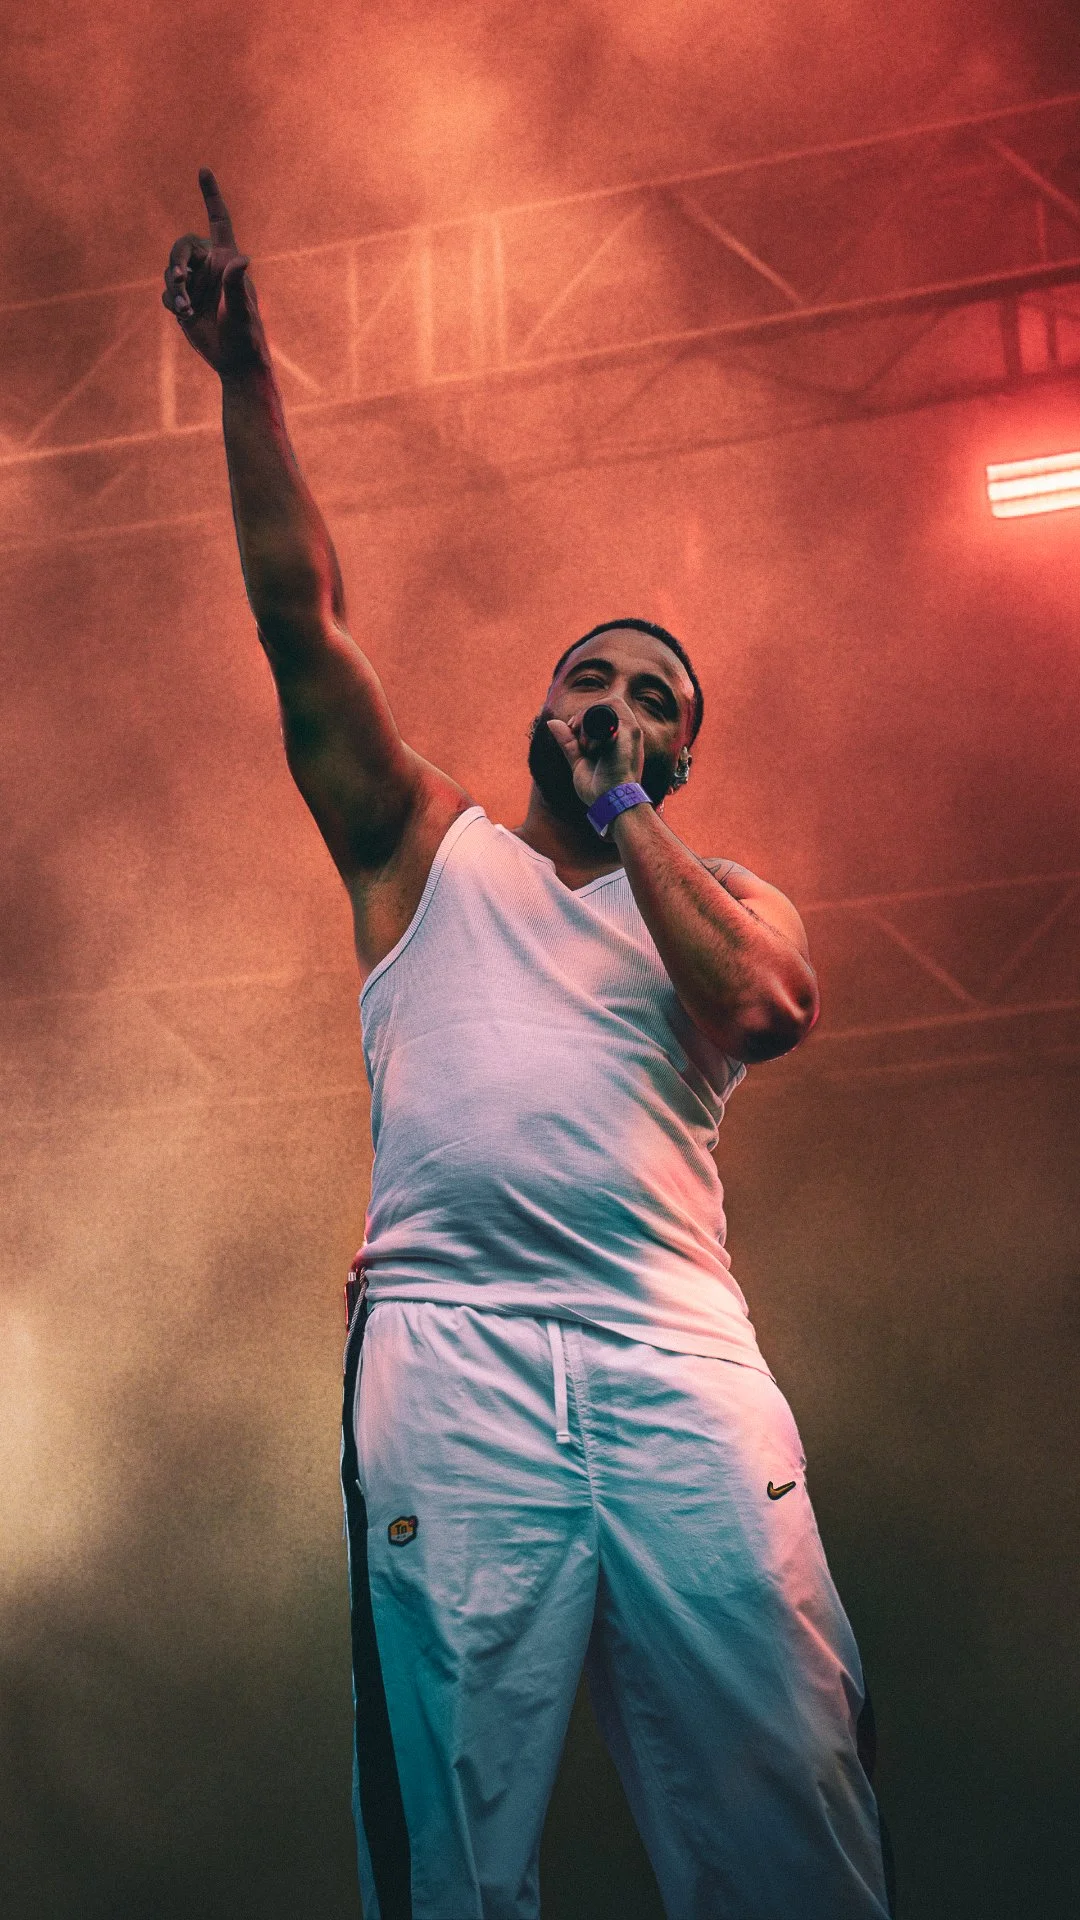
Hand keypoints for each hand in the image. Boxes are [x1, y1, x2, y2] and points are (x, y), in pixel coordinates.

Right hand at [161, 170, 267, 378]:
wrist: (235, 361)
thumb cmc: (246, 336)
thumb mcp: (241, 310)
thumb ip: (237, 284)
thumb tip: (243, 259)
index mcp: (227, 259)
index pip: (218, 220)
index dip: (211, 196)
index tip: (203, 170)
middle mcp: (210, 267)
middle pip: (182, 247)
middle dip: (177, 262)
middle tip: (181, 281)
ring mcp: (196, 284)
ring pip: (171, 271)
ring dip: (175, 289)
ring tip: (186, 311)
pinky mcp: (185, 301)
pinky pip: (168, 292)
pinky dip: (173, 301)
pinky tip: (184, 316)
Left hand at [546, 697, 644, 808]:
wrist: (612, 803)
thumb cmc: (599, 789)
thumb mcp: (579, 762)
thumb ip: (568, 742)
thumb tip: (552, 722)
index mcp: (619, 738)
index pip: (604, 711)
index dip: (584, 714)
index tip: (572, 730)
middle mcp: (628, 731)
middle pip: (607, 703)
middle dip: (584, 713)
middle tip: (574, 731)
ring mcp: (631, 730)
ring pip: (609, 703)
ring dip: (589, 716)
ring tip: (584, 742)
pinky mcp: (631, 731)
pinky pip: (610, 711)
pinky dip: (594, 724)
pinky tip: (590, 746)